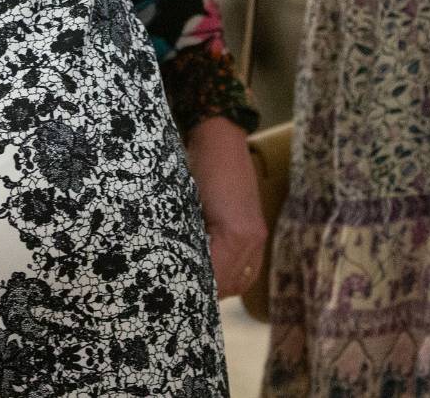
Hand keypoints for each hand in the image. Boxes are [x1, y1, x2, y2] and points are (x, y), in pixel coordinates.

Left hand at [185, 116, 267, 298]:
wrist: (218, 137)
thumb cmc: (195, 166)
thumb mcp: (184, 206)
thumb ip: (186, 240)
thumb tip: (175, 267)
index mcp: (236, 233)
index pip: (214, 279)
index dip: (193, 289)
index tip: (172, 293)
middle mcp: (252, 239)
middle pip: (229, 285)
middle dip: (205, 291)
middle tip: (177, 292)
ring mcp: (258, 235)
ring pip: (241, 281)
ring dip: (219, 286)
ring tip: (193, 285)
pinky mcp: (256, 230)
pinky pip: (248, 267)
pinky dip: (230, 275)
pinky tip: (212, 275)